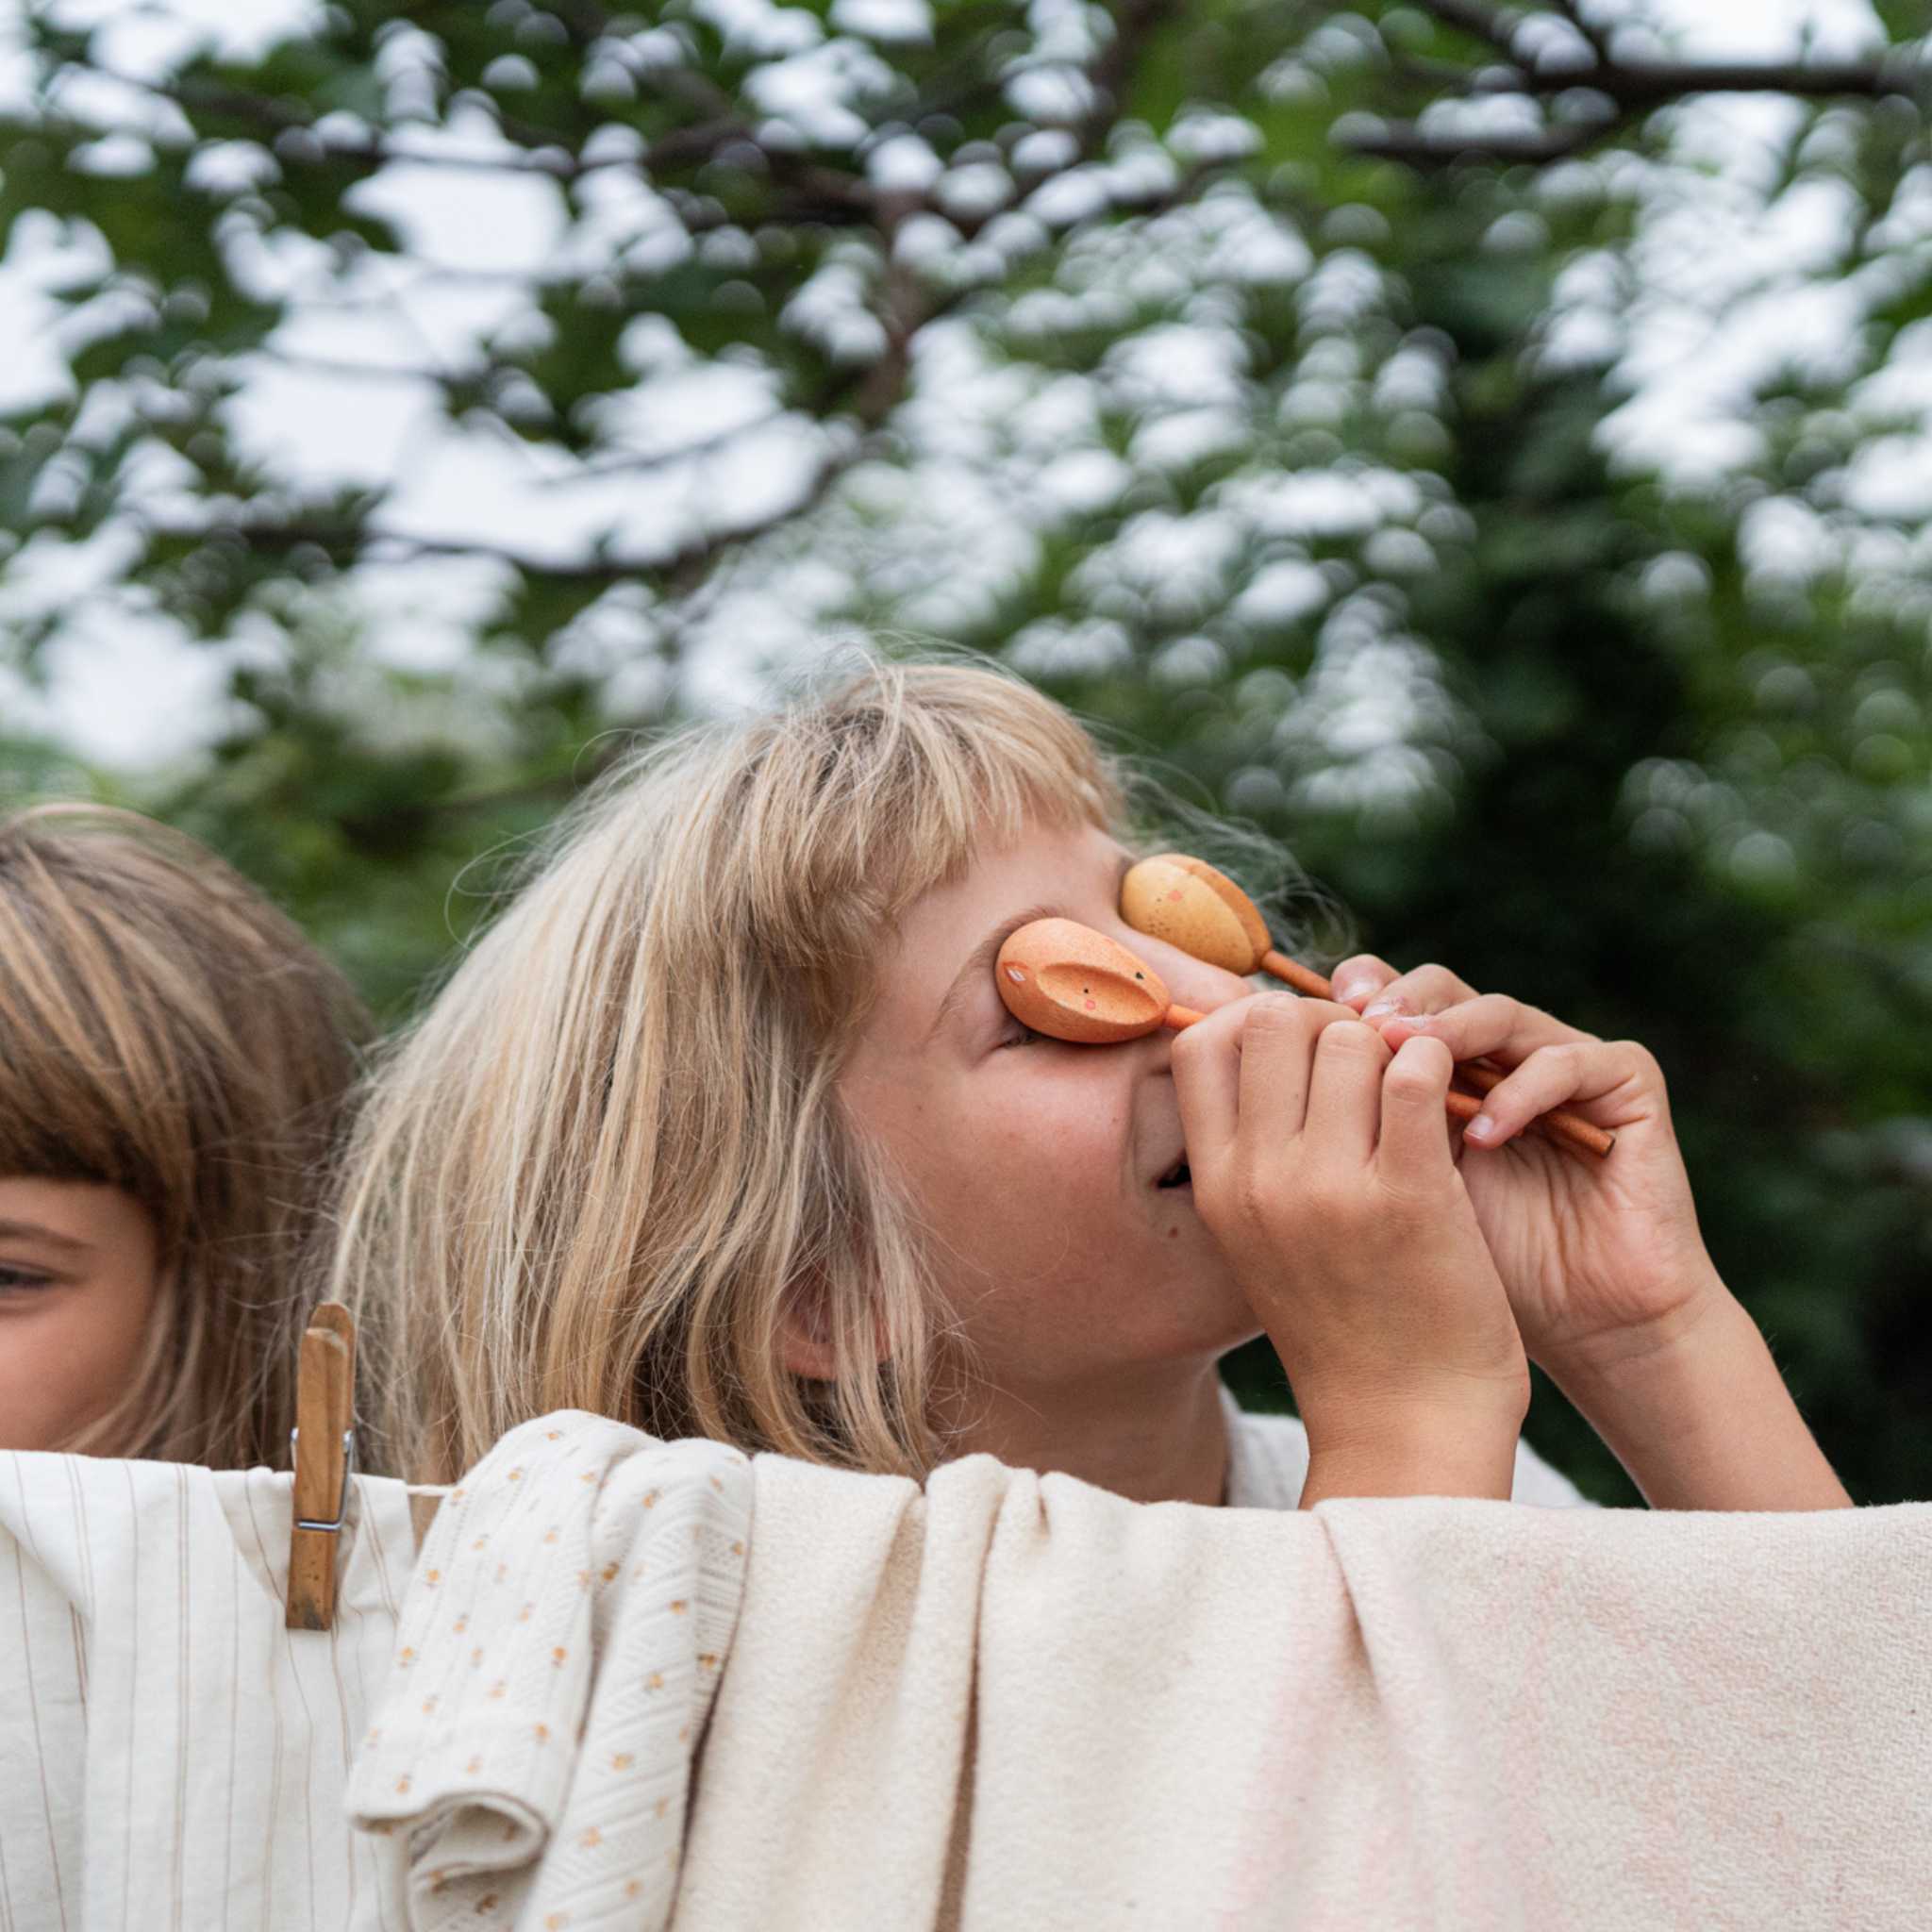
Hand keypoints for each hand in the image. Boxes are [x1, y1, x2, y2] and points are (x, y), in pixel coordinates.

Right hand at [1170, 991, 1529, 1456]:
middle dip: (1329, 1021)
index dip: (1255, 1020)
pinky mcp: (1408, 1197)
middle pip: (1274, 1021)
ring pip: (1349, 1038)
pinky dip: (1436, 1065)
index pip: (1199, 1042)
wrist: (1406, 1426)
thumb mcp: (1262, 1238)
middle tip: (1372, 1060)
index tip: (1305, 1051)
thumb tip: (1264, 1039)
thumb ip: (1255, 1149)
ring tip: (1416, 1088)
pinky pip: (1414, 1073)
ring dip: (1391, 1045)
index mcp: (1216, 1187)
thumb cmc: (1346, 1324)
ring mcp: (1328, 1189)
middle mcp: (1259, 1181)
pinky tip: (1452, 1100)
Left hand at [1329, 957, 1727, 1376]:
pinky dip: (1522, 1091)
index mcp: (1433, 1069)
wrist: (1570, 1332)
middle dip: (1393, 1006)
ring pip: (1497, 1011)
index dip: (1344, 1002)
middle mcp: (1495, 1054)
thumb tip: (1247, 1067)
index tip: (1301, 1023)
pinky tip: (1484, 1133)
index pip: (1383, 1000)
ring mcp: (1562, 1061)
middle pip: (1435, 989)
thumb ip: (1334, 1127)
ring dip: (1448, 1033)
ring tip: (1407, 1062)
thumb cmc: (1450, 1276)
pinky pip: (1569, 1061)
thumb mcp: (1377, 1195)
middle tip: (1361, 1026)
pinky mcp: (1625, 1085)